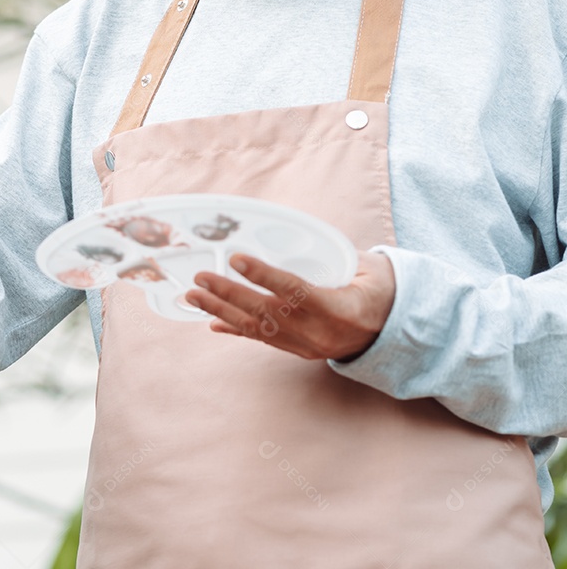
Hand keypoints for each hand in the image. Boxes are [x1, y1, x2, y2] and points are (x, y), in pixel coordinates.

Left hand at [185, 251, 395, 360]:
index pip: (294, 290)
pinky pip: (261, 340)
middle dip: (228, 294)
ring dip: (221, 311)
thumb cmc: (379, 292)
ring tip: (194, 296)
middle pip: (265, 312)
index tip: (237, 259)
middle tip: (200, 278)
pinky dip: (236, 329)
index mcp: (339, 307)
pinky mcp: (298, 350)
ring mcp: (305, 344)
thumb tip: (297, 235)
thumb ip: (335, 255)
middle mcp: (318, 331)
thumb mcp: (369, 269)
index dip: (263, 275)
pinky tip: (212, 323)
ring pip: (257, 328)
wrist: (392, 334)